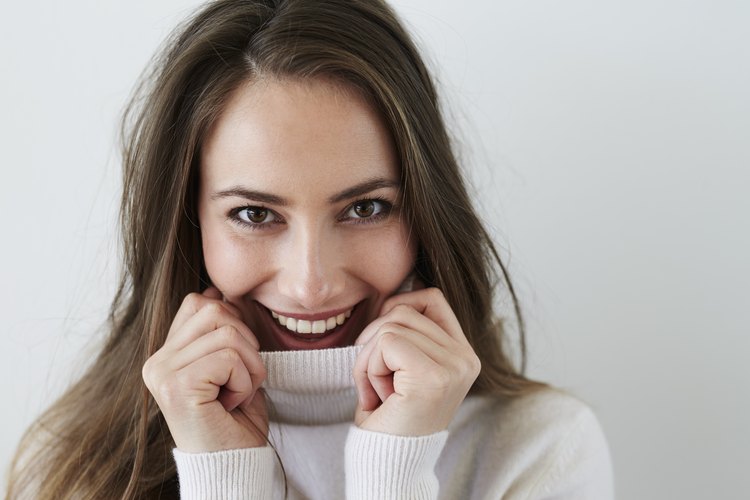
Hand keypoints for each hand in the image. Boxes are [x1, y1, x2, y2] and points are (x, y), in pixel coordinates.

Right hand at [142, 287, 267, 451]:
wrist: (233, 466)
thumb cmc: (235, 420)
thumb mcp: (231, 365)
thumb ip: (222, 329)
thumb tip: (218, 290)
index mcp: (165, 354)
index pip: (199, 302)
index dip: (233, 322)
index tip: (236, 359)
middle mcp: (156, 362)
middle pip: (215, 309)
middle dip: (246, 343)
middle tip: (240, 380)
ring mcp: (162, 373)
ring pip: (228, 332)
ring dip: (249, 366)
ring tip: (236, 394)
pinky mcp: (178, 386)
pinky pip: (230, 357)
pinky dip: (245, 381)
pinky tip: (232, 404)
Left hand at [353, 288, 480, 435]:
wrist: (389, 465)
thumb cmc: (390, 417)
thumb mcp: (404, 366)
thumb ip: (408, 332)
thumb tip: (391, 296)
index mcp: (464, 354)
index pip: (432, 298)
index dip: (398, 307)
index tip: (381, 341)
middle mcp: (466, 359)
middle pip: (404, 310)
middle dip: (375, 342)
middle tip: (377, 382)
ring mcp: (453, 367)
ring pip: (390, 326)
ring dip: (369, 359)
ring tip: (379, 391)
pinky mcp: (432, 377)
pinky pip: (385, 343)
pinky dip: (368, 368)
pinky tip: (377, 397)